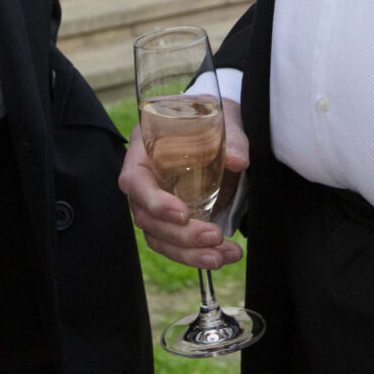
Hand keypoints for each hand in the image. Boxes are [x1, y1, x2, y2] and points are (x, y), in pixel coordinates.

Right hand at [121, 98, 247, 270]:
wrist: (216, 126)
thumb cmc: (208, 117)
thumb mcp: (221, 117)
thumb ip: (231, 136)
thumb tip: (238, 161)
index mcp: (145, 149)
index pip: (134, 180)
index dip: (154, 201)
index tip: (182, 213)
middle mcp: (145, 179)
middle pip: (147, 218)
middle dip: (180, 235)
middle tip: (215, 237)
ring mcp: (155, 203)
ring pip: (159, 238)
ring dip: (189, 253)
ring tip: (222, 256)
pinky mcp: (170, 220)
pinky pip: (174, 244)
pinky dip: (196, 255)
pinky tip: (224, 256)